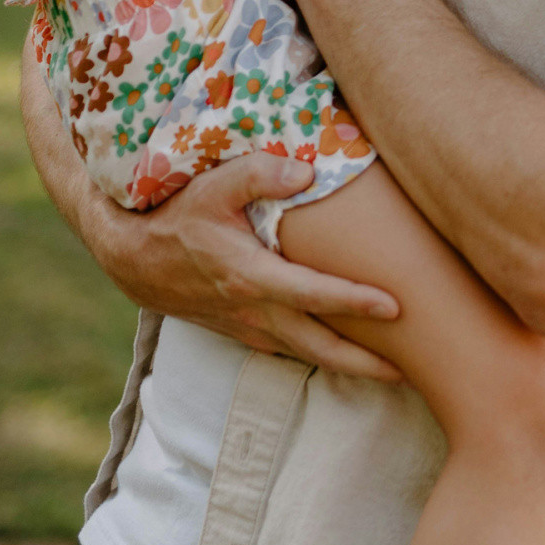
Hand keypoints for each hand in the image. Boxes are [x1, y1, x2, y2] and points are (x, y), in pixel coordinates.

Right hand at [82, 149, 402, 379]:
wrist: (133, 258)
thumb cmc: (177, 215)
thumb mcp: (211, 185)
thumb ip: (259, 173)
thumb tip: (306, 173)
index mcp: (249, 276)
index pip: (312, 294)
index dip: (355, 301)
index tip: (396, 307)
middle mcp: (252, 310)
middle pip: (318, 345)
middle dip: (366, 361)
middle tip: (412, 371)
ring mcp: (247, 327)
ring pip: (306, 354)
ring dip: (348, 366)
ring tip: (394, 372)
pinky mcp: (242, 332)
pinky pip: (289, 350)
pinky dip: (321, 357)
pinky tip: (349, 356)